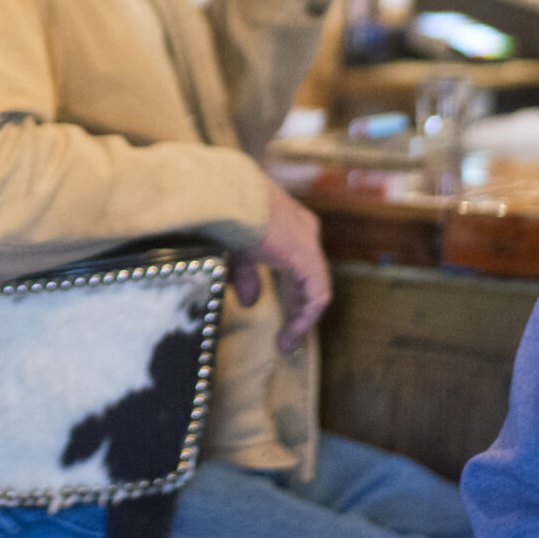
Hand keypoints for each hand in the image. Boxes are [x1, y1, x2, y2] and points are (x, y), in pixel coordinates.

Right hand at [230, 177, 332, 352]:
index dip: (287, 292)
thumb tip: (251, 302)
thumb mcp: (233, 248)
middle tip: (285, 338)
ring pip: (313, 289)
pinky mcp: (308, 257)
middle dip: (295, 309)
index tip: (270, 312)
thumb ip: (246, 275)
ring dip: (300, 318)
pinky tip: (291, 333)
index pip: (295, 264)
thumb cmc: (221, 213)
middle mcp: (304, 230)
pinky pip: (317, 295)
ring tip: (286, 344)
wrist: (222, 193)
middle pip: (306, 279)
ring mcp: (308, 242)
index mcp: (286, 223)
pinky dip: (304, 317)